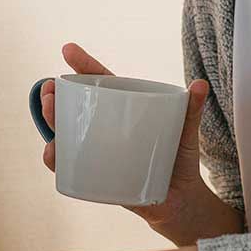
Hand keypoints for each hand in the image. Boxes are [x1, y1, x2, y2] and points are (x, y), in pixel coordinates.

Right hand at [38, 43, 213, 229]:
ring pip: (66, 135)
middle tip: (50, 89)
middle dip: (56, 97)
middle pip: (74, 109)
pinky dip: (58, 161)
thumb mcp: (187, 132)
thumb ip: (192, 110)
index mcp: (124, 110)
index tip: (68, 49)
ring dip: (52, 124)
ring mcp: (98, 153)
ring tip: (50, 114)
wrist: (181, 201)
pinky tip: (53, 153)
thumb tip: (201, 85)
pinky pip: (70, 168)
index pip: (100, 83)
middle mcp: (105, 129)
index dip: (83, 66)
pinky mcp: (97, 177)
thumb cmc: (181, 160)